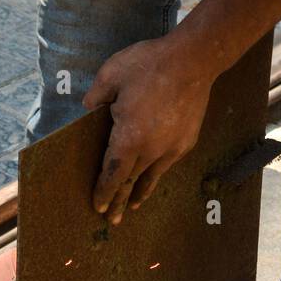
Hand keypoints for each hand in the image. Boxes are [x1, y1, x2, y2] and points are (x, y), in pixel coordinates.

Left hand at [81, 33, 216, 223]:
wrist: (193, 60)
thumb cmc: (149, 65)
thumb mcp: (110, 75)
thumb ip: (95, 97)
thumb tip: (87, 108)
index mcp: (128, 139)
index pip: (112, 174)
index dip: (104, 191)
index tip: (97, 205)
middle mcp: (150, 150)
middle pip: (130, 182)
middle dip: (118, 202)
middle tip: (110, 220)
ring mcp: (171, 148)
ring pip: (151, 177)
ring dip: (139, 194)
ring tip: (131, 208)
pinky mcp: (186, 141)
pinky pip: (166, 164)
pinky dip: (156, 175)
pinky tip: (153, 179)